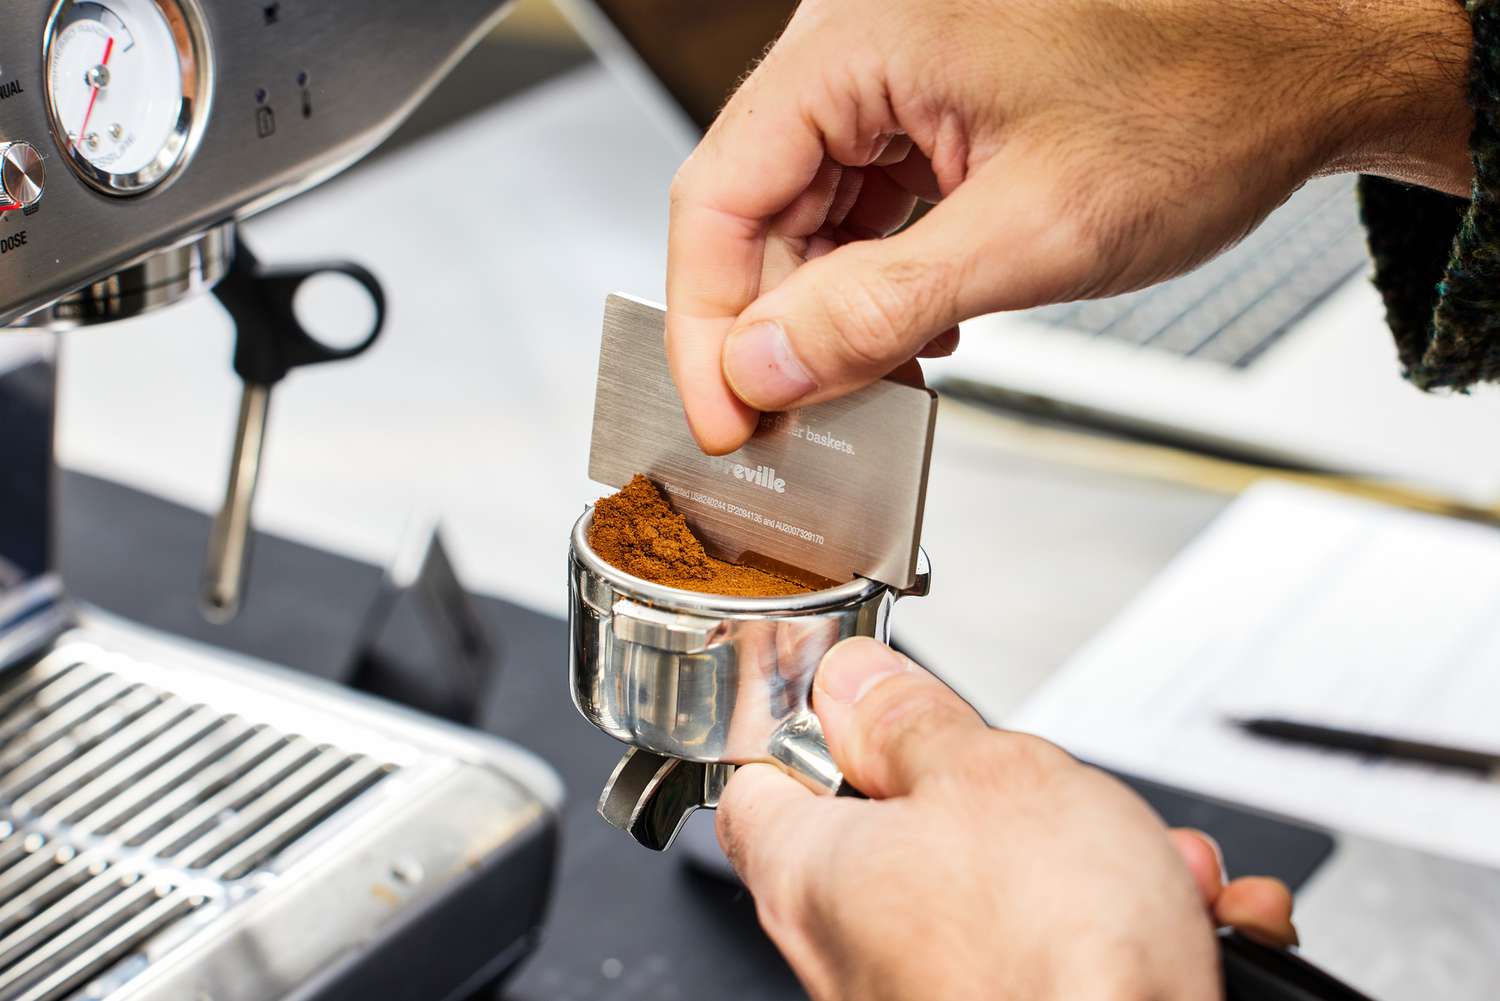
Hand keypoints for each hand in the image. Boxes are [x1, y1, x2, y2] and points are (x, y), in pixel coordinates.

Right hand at [667, 0, 1472, 453]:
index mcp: (861, 39)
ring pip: (805, 212)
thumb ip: (879, 306)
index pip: (720, 193)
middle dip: (771, 327)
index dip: (707, 324)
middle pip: (753, 205)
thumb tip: (762, 369)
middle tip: (794, 424)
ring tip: (872, 383)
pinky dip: (874, 275)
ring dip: (827, 310)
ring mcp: (893, 70)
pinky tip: (915, 328)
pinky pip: (863, 201)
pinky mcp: (928, 102)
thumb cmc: (1202, 106)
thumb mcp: (1032, 233)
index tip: (723, 419)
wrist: (1302, 67)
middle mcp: (859, 42)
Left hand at [716, 638, 1295, 1000]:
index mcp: (812, 874)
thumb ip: (910, 720)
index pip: (761, 780)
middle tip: (1058, 794)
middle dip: (1011, 802)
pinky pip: (1053, 957)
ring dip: (1091, 867)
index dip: (812, 730)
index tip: (869, 708)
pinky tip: (1185, 928)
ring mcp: (923, 996)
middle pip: (907, 831)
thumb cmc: (1057, 957)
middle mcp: (849, 951)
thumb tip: (854, 684)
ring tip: (1155, 871)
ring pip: (1003, 894)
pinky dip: (1123, 934)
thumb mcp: (989, 775)